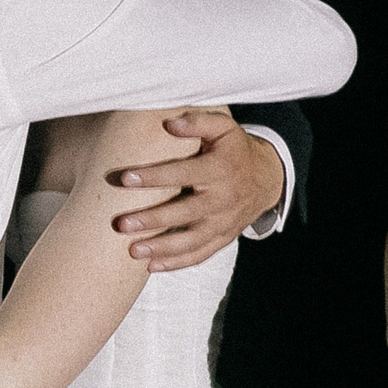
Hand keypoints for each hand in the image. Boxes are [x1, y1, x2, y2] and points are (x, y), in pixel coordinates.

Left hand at [108, 109, 282, 271]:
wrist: (266, 178)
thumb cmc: (234, 149)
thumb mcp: (224, 127)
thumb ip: (198, 122)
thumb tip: (169, 124)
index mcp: (221, 169)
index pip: (183, 174)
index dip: (154, 176)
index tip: (125, 178)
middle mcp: (223, 199)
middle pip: (185, 213)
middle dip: (152, 220)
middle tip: (121, 224)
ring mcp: (224, 223)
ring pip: (191, 241)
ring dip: (161, 248)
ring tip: (132, 250)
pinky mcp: (223, 238)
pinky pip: (200, 255)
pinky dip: (176, 263)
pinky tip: (151, 266)